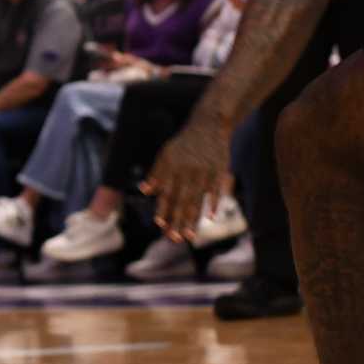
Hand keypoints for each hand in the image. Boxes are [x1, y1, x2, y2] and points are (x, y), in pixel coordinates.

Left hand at [141, 112, 233, 242]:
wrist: (208, 124)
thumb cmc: (184, 144)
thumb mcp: (166, 154)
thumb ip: (156, 172)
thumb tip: (145, 191)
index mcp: (172, 166)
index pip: (166, 191)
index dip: (163, 207)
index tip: (160, 225)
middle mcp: (186, 170)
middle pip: (181, 199)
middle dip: (176, 220)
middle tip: (173, 239)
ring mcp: (203, 170)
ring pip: (197, 198)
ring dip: (192, 218)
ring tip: (189, 236)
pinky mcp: (218, 169)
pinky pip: (215, 189)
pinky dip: (213, 202)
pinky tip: (210, 217)